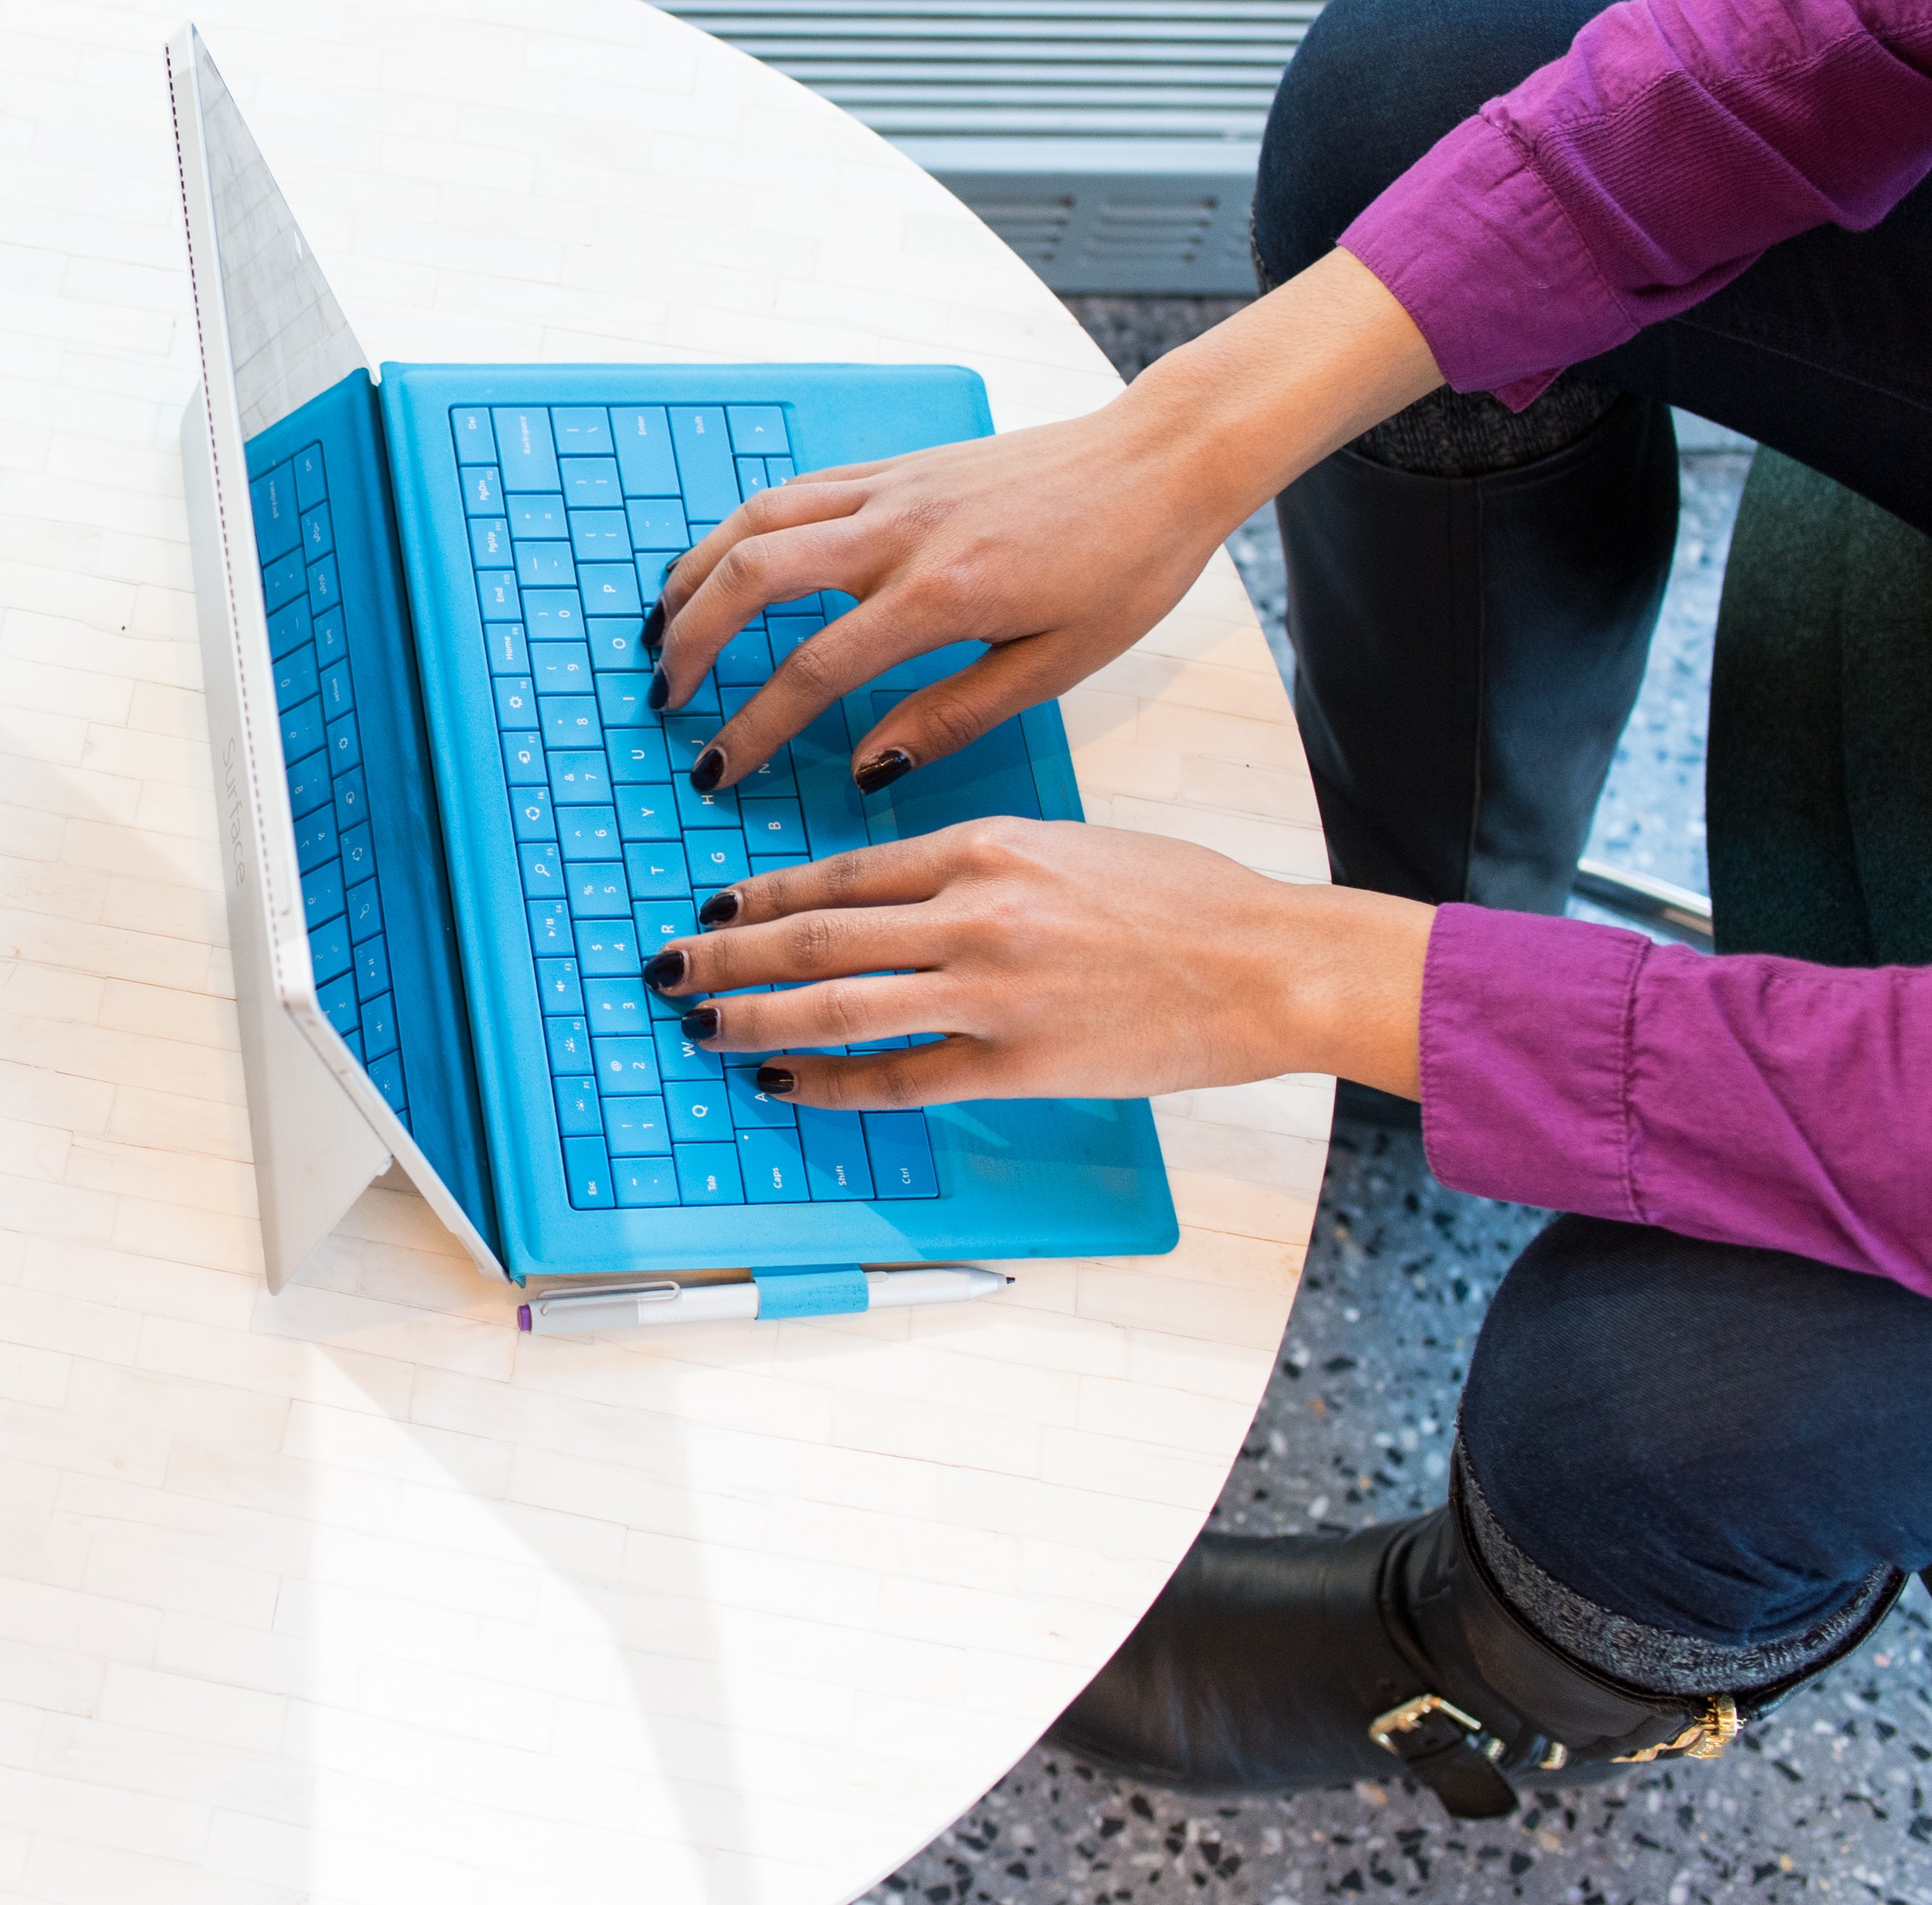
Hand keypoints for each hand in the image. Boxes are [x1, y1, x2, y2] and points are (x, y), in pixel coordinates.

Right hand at [641, 251, 1442, 790]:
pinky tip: (724, 565)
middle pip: (752, 578)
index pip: (813, 671)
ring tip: (662, 628)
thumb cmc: (1126, 566)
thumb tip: (866, 767)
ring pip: (755, 521)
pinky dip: (739, 530)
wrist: (1164, 459)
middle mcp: (899, 530)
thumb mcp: (1056, 666)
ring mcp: (891, 487)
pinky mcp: (896, 465)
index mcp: (942, 594)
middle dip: (692, 642)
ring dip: (695, 574)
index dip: (753, 728)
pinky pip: (791, 492)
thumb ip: (951, 717)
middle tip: (665, 697)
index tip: (718, 771)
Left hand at [644, 819, 1429, 1106]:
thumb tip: (904, 888)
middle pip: (813, 934)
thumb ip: (981, 864)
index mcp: (985, 847)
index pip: (840, 873)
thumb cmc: (1184, 900)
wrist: (1266, 962)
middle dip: (724, 954)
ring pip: (833, 1005)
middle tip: (665, 968)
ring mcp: (988, 991)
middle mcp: (971, 912)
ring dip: (751, 1017)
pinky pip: (894, 1078)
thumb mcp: (1069, 846)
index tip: (713, 907)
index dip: (763, 895)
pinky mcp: (1015, 1063)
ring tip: (698, 1026)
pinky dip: (826, 1083)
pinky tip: (783, 1085)